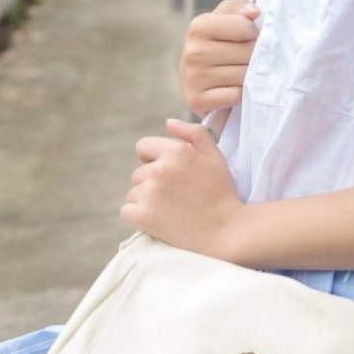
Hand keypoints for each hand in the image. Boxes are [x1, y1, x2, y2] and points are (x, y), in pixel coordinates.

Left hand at [121, 119, 245, 257]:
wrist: (226, 231)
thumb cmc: (222, 193)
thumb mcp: (215, 156)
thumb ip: (193, 134)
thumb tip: (168, 122)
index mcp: (175, 151)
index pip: (143, 147)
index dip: (153, 159)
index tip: (168, 174)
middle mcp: (159, 169)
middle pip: (138, 173)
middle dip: (151, 183)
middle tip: (175, 197)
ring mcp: (150, 193)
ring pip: (133, 192)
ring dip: (146, 200)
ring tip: (170, 210)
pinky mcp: (143, 215)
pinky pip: (127, 211)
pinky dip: (138, 216)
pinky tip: (158, 220)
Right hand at [178, 0, 260, 115]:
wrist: (199, 80)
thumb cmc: (219, 43)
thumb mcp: (227, 18)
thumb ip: (241, 8)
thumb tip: (254, 13)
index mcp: (198, 26)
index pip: (246, 27)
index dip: (254, 33)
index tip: (246, 38)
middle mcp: (192, 51)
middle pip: (247, 53)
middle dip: (253, 57)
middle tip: (242, 59)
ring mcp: (192, 77)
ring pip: (244, 75)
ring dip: (248, 76)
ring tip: (238, 73)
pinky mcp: (196, 100)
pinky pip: (235, 96)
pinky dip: (239, 95)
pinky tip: (231, 89)